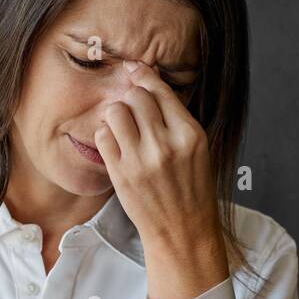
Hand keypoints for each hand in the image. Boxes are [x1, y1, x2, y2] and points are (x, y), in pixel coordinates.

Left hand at [93, 60, 229, 298]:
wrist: (183, 230)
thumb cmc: (190, 188)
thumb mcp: (196, 149)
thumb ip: (174, 118)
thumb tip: (147, 80)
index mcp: (190, 134)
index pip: (160, 91)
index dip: (143, 75)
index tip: (133, 68)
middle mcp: (166, 144)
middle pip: (135, 97)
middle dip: (130, 98)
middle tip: (133, 111)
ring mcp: (141, 160)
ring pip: (115, 111)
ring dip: (116, 114)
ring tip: (123, 126)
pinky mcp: (121, 173)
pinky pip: (103, 135)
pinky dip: (106, 134)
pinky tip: (116, 143)